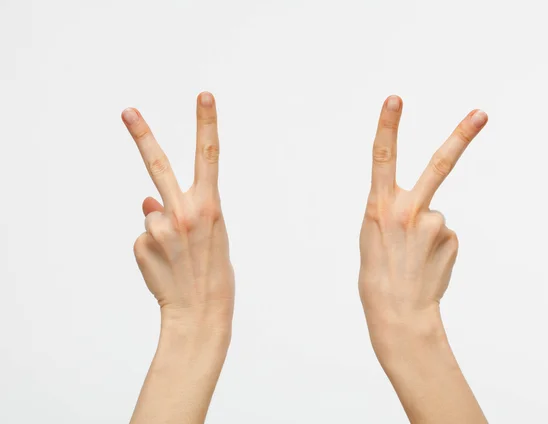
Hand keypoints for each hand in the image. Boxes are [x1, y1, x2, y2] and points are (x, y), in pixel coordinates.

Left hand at [123, 91, 233, 339]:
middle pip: (160, 166)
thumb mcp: (210, 236)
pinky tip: (164, 265)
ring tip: (176, 258)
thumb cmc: (212, 272)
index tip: (204, 96)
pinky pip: (143, 236)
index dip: (207, 123)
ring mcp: (161, 228)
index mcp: (211, 206)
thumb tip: (144, 199)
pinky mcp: (143, 244)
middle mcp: (185, 212)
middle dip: (143, 136)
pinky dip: (151, 248)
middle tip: (127, 111)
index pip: (210, 156)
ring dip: (161, 231)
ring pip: (152, 214)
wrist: (201, 311)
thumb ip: (182, 210)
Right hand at [359, 95, 487, 359]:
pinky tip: (426, 260)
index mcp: (379, 207)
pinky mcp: (451, 238)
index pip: (381, 158)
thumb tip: (431, 204)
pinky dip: (436, 243)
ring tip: (414, 255)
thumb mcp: (372, 234)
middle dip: (461, 136)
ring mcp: (433, 224)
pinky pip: (444, 231)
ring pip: (435, 212)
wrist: (398, 311)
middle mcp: (407, 210)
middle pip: (438, 165)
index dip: (387, 126)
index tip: (394, 99)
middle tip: (482, 113)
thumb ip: (392, 209)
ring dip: (426, 230)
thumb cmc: (378, 273)